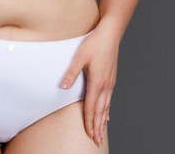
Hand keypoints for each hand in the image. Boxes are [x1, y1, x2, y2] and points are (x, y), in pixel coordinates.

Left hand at [60, 23, 118, 144]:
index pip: (92, 106)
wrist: (110, 34)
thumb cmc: (94, 43)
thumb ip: (71, 72)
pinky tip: (107, 113)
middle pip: (101, 110)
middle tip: (97, 140)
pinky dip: (107, 109)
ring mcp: (110, 81)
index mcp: (97, 81)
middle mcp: (106, 84)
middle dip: (98, 125)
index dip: (90, 121)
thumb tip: (62, 86)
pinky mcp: (111, 77)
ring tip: (102, 131)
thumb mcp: (80, 56)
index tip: (89, 134)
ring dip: (103, 120)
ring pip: (107, 105)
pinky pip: (109, 98)